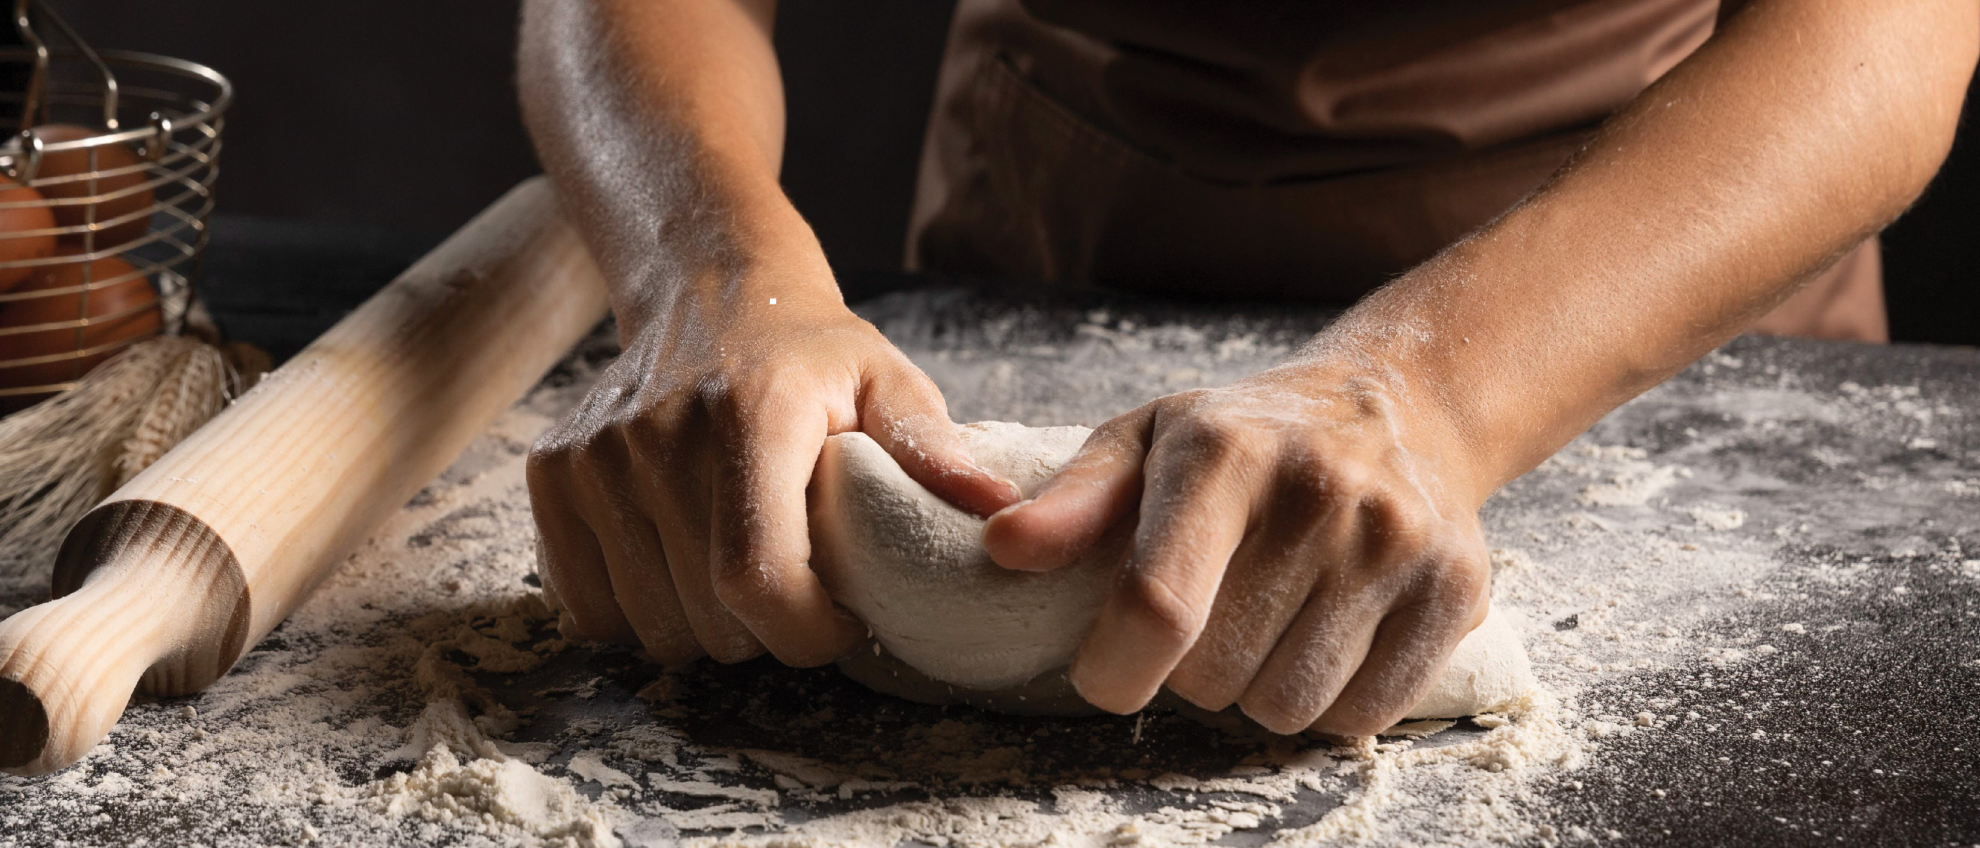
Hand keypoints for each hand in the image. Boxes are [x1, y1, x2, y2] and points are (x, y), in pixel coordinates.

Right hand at [528, 260, 1020, 667]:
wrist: (708, 288)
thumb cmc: (814, 354)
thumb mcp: (889, 384)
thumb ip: (935, 451)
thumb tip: (1000, 511)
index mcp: (751, 417)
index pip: (756, 579)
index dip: (805, 632)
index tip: (841, 621)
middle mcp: (657, 436)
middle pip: (706, 617)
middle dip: (767, 630)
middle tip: (800, 582)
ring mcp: (594, 458)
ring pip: (649, 626)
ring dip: (704, 626)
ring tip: (744, 567)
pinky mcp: (552, 476)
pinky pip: (587, 607)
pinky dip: (639, 612)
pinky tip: (682, 565)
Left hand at [983, 360, 1490, 734]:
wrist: (1397, 407)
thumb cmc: (1246, 438)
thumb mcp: (1145, 442)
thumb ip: (1070, 501)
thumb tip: (1002, 546)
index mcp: (1226, 452)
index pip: (1158, 605)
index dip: (1115, 668)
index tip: (1106, 671)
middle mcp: (1319, 492)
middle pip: (1214, 674)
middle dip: (1187, 670)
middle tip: (1208, 613)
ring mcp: (1396, 542)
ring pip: (1286, 708)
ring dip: (1256, 690)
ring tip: (1266, 621)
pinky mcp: (1455, 590)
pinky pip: (1361, 717)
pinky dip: (1329, 704)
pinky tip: (1324, 637)